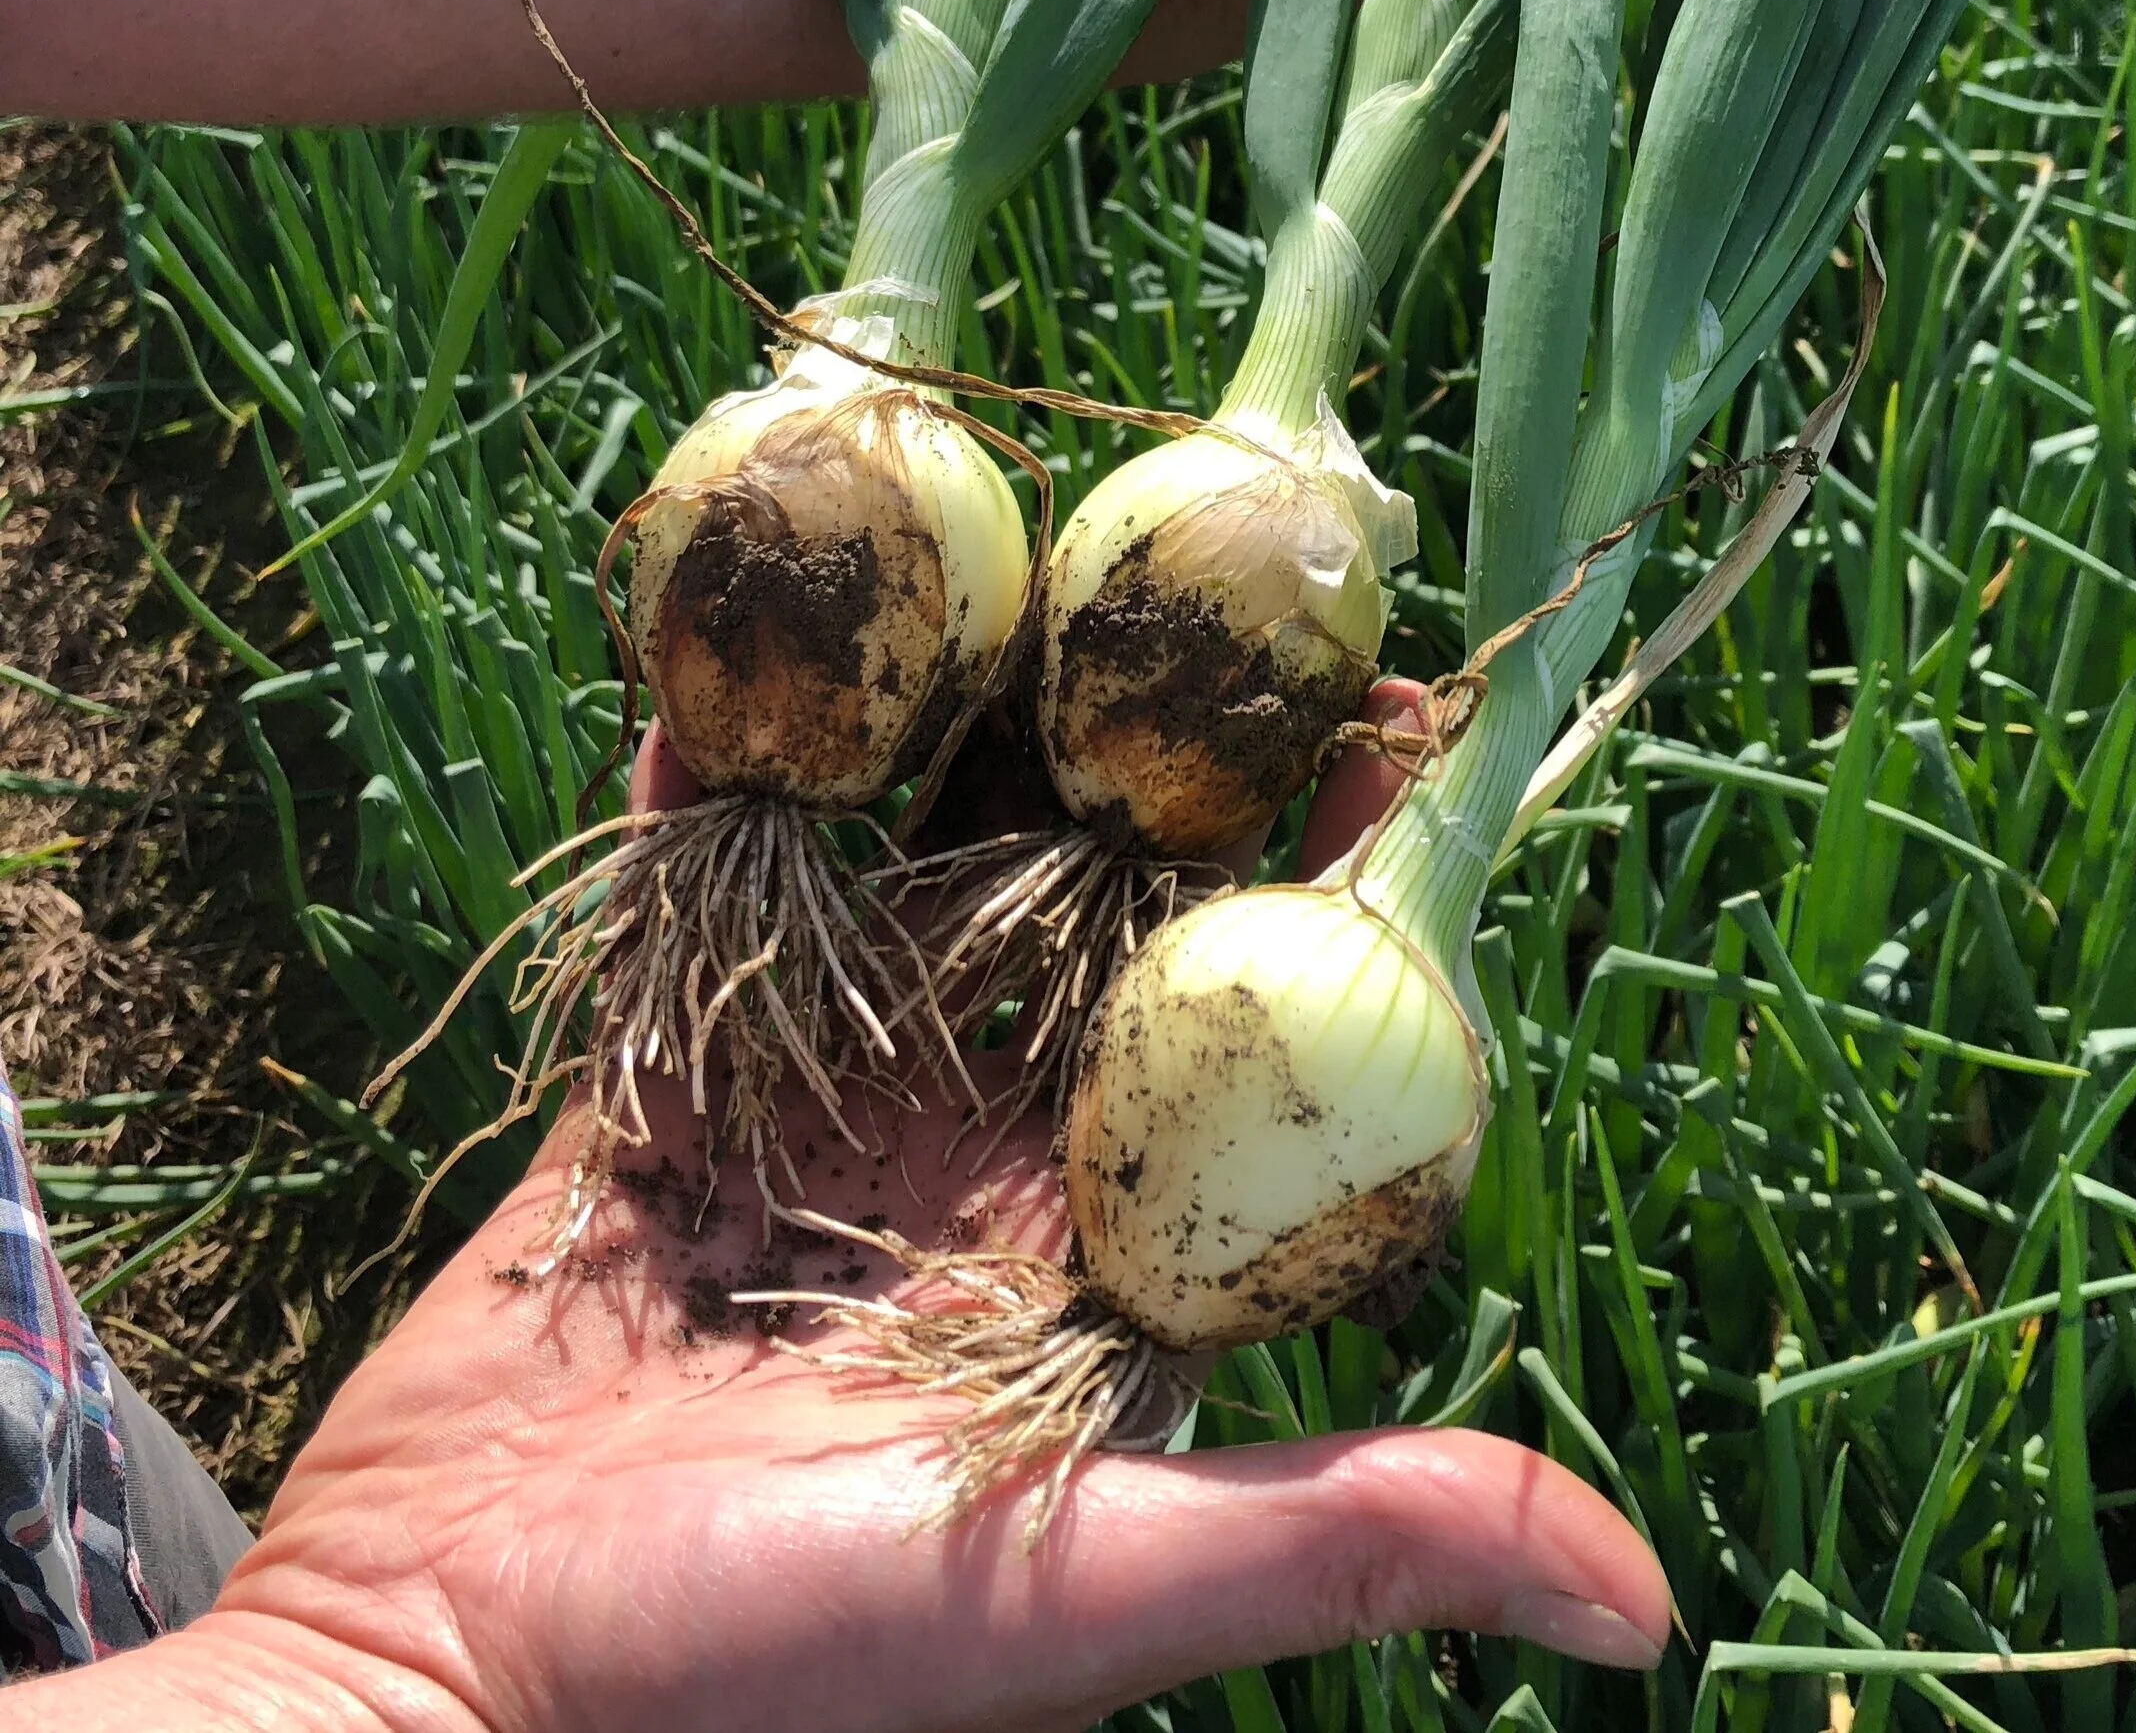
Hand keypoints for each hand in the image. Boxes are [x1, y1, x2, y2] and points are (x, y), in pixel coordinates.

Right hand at [23, 682, 1663, 1732]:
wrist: (453, 1693)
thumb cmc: (779, 1671)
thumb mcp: (1092, 1592)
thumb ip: (1345, 1541)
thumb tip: (1650, 1610)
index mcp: (1106, 1239)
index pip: (1256, 1017)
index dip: (1328, 867)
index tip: (1388, 711)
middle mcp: (984, 1149)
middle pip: (1092, 904)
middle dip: (1149, 747)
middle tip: (1202, 571)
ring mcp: (820, 1104)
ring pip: (910, 865)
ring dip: (949, 727)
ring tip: (1001, 550)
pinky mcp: (661, 1082)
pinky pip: (700, 889)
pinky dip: (717, 772)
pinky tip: (746, 638)